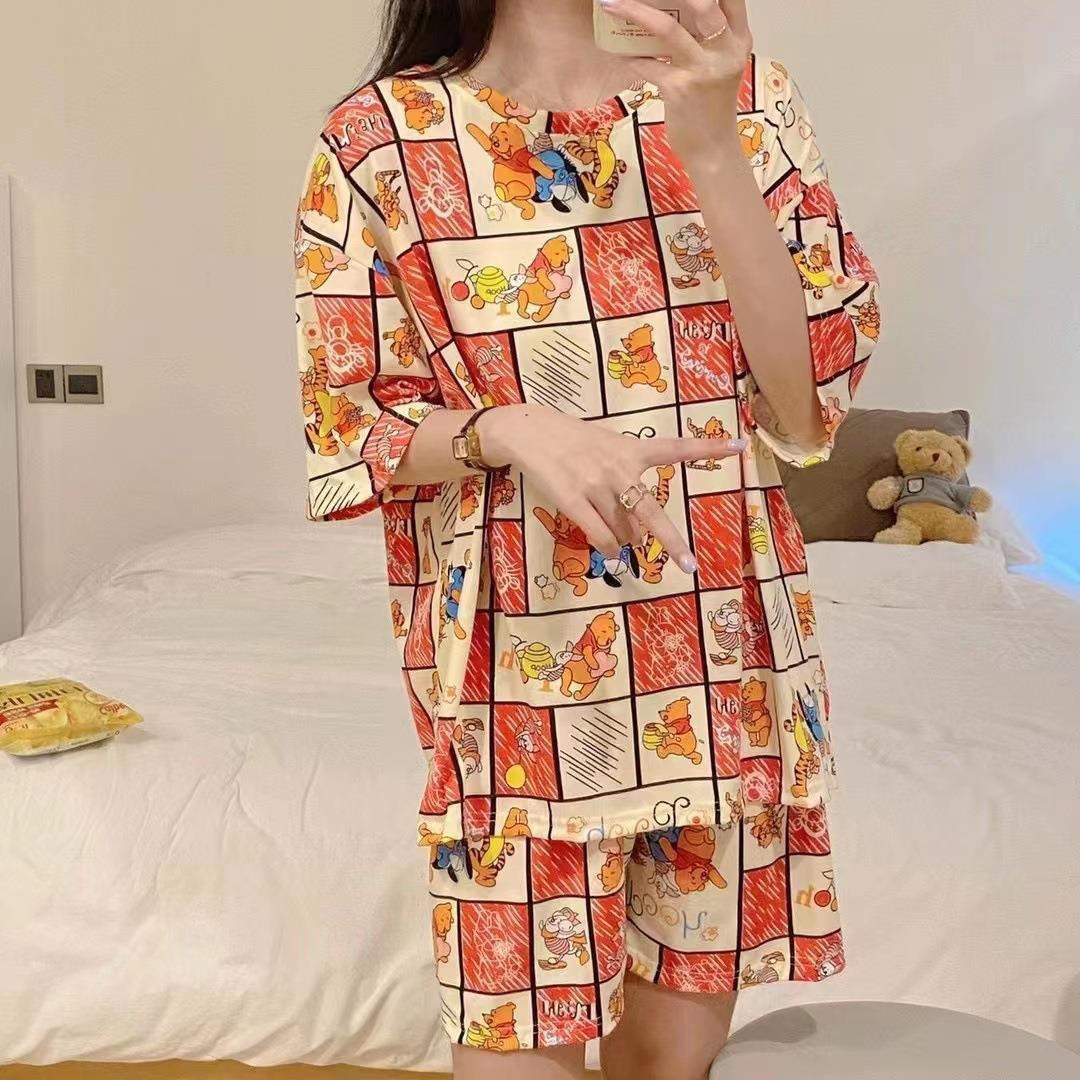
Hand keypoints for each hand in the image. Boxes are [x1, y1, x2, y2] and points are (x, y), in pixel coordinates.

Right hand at [479, 404, 744, 572]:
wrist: (527, 431)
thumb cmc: (571, 440)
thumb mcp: (606, 446)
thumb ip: (626, 482)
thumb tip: (637, 531)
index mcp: (630, 449)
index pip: (675, 448)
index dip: (708, 448)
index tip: (740, 446)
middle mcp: (617, 468)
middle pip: (651, 512)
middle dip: (671, 542)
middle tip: (689, 566)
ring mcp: (594, 485)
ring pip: (623, 529)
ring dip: (628, 542)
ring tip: (627, 544)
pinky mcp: (571, 500)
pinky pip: (599, 535)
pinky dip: (610, 549)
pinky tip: (614, 556)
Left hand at [597, 0, 751, 164]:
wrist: (713, 149)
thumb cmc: (712, 107)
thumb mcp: (720, 67)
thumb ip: (708, 40)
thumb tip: (677, 12)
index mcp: (738, 40)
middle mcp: (725, 51)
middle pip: (703, 2)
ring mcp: (702, 70)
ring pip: (667, 29)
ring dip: (635, 11)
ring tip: (613, 4)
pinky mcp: (679, 89)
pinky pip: (647, 64)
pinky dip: (629, 57)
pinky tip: (619, 54)